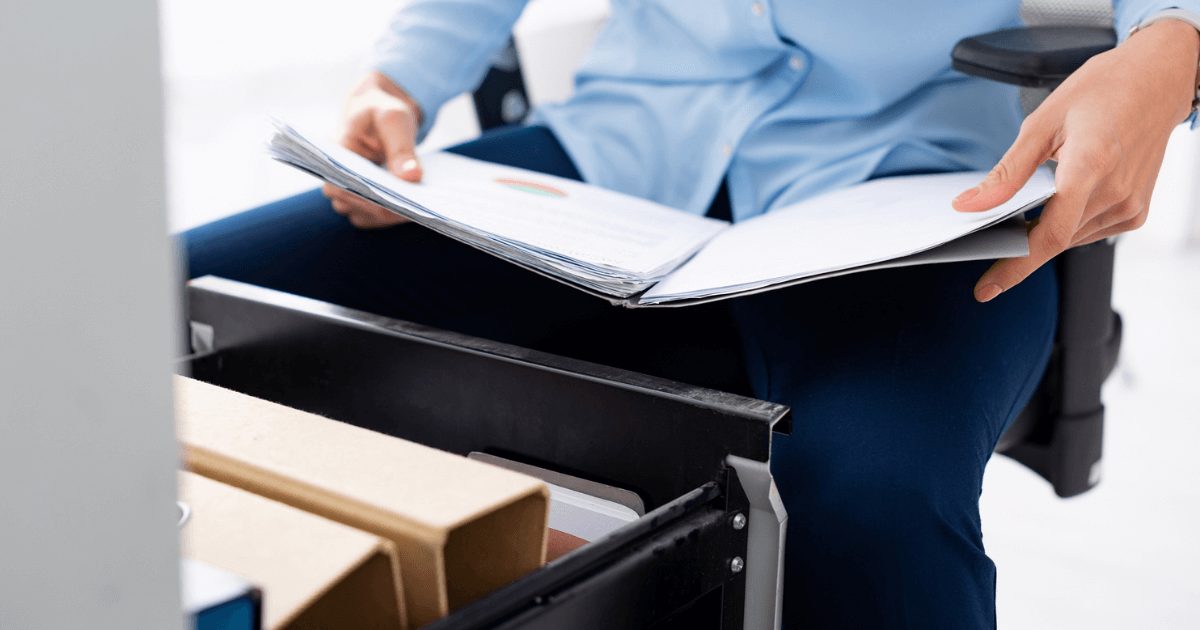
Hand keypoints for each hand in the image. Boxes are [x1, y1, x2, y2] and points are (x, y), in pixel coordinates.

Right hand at [323, 71, 423, 227]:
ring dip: (396, 213)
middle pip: (361, 207)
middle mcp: (333, 179)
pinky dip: (396, 214)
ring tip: (421, 203)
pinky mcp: (359, 202)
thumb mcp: (394, 118)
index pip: (348, 187)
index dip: (377, 197)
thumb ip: (401, 147)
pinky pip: (377, 219)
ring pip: (370, 217)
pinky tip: (414, 205)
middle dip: (392, 207)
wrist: (377, 114)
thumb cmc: (381, 111)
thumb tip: (412, 177)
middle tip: (423, 205)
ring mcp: (345, 194)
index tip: (407, 201)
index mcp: (332, 155)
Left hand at [952, 19, 1199, 301]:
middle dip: (1018, 244)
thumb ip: (1006, 172)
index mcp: (1090, 166)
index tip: (985, 289)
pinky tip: (1060, 200)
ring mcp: (1130, 206)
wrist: (1158, 80)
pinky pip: (1087, 231)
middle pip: (1054, 240)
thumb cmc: (1102, 91)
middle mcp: (1115, 192)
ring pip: (1069, 239)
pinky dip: (1065, 224)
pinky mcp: (1136, 212)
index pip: (1048, 235)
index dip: (1013, 266)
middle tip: (987, 237)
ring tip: (1030, 205)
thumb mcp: (1042, 122)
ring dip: (1042, 232)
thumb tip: (968, 205)